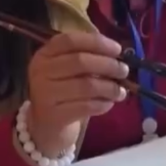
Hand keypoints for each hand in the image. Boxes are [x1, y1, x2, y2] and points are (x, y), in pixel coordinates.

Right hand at [24, 31, 127, 156]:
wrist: (45, 125)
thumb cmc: (63, 91)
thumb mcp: (67, 70)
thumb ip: (87, 56)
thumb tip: (117, 53)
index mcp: (44, 54)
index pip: (70, 40)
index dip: (97, 42)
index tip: (118, 49)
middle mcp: (41, 72)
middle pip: (80, 61)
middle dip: (108, 65)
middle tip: (124, 71)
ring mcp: (45, 94)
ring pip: (87, 85)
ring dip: (110, 88)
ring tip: (121, 91)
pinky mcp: (54, 116)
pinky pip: (87, 106)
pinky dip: (103, 104)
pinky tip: (109, 103)